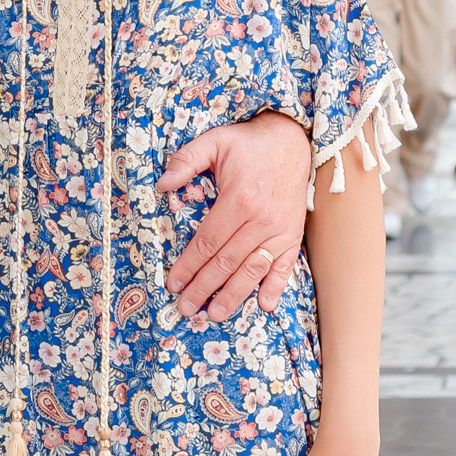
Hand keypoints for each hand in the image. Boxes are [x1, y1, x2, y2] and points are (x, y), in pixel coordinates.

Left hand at [160, 110, 311, 320]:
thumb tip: (162, 184)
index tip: (173, 283)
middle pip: (226, 262)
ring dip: (234, 296)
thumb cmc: (248, 144)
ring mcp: (280, 230)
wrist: (292, 141)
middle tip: (186, 308)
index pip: (207, 242)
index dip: (188, 265)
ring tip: (215, 314)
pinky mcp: (293, 235)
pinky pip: (284, 266)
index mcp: (238, 199)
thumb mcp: (214, 141)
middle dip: (204, 288)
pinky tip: (264, 306)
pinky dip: (275, 287)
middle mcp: (260, 220)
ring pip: (252, 270)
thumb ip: (186, 160)